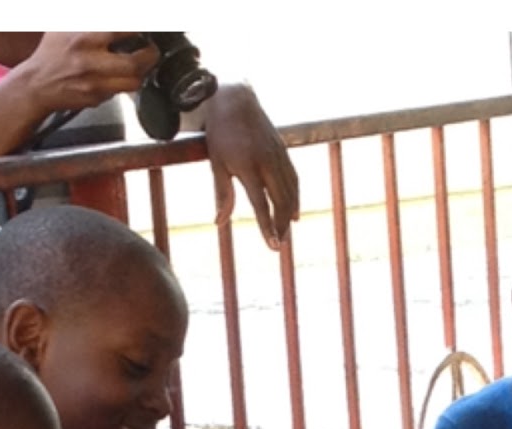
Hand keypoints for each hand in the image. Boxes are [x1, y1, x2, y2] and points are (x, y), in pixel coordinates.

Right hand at [13, 33, 158, 114]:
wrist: (38, 83)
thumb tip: (117, 17)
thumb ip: (90, 21)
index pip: (120, 30)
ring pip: (132, 82)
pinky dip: (123, 83)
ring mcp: (95, 83)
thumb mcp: (65, 26)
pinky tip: (120, 76)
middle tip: (152, 50)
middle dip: (149, 56)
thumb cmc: (52, 52)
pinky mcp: (97, 99)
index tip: (144, 28)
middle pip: (134, 63)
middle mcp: (91, 62)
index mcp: (84, 38)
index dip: (137, 29)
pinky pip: (119, 92)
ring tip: (141, 64)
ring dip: (141, 73)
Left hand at [200, 84, 300, 247]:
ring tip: (286, 233)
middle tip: (280, 245)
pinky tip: (294, 213)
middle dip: (282, 225)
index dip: (267, 226)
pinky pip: (294, 180)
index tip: (273, 245)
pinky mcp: (284, 152)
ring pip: (290, 192)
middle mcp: (267, 162)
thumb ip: (222, 194)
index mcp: (247, 165)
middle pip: (280, 201)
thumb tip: (219, 223)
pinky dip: (296, 198)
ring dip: (290, 215)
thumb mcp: (216, 163)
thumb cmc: (221, 134)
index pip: (260, 203)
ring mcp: (278, 156)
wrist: (236, 100)